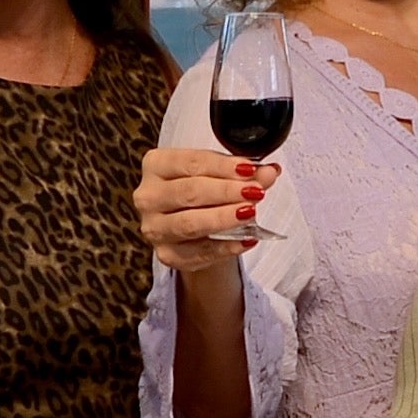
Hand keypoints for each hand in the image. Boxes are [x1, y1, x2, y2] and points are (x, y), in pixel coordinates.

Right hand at [134, 141, 264, 276]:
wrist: (194, 229)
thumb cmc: (203, 193)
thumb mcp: (222, 175)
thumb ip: (245, 173)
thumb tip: (270, 172)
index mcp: (156, 165)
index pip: (191, 162)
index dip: (223, 166)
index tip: (250, 169)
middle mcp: (148, 196)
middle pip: (188, 192)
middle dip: (225, 192)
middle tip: (254, 192)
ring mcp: (154, 228)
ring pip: (189, 223)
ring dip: (223, 218)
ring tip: (250, 212)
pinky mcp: (166, 254)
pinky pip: (198, 252)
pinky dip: (226, 246)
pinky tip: (247, 239)